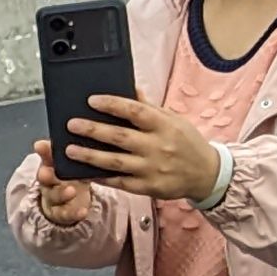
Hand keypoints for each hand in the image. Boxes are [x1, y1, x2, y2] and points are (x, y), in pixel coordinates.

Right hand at [29, 142, 94, 228]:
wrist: (69, 202)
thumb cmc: (70, 176)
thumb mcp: (69, 162)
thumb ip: (65, 150)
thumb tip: (70, 129)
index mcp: (50, 165)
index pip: (46, 156)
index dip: (43, 152)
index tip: (41, 145)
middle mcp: (48, 182)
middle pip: (44, 178)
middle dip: (46, 175)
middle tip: (48, 172)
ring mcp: (54, 198)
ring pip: (54, 196)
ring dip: (61, 193)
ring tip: (71, 191)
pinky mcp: (62, 214)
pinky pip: (66, 214)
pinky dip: (74, 213)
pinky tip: (83, 211)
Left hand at [56, 93, 225, 206]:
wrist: (206, 173)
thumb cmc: (186, 142)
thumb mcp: (174, 120)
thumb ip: (150, 107)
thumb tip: (130, 88)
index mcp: (164, 126)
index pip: (136, 111)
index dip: (112, 104)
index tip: (91, 100)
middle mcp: (158, 147)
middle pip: (120, 137)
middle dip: (93, 130)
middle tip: (72, 124)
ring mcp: (152, 169)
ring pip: (115, 162)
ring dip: (90, 156)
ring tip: (69, 150)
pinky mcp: (148, 187)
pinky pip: (119, 182)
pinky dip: (101, 177)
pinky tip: (84, 171)